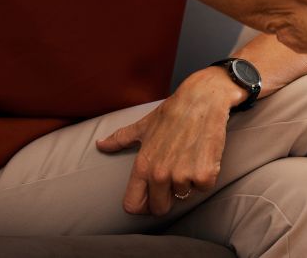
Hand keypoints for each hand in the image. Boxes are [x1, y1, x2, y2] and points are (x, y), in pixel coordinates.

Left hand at [96, 67, 239, 214]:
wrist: (203, 98)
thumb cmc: (173, 111)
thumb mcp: (143, 126)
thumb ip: (120, 139)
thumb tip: (100, 144)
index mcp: (142, 166)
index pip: (133, 205)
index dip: (143, 204)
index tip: (152, 196)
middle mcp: (160, 175)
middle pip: (160, 208)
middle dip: (169, 197)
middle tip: (176, 175)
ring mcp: (182, 176)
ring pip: (186, 194)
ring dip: (190, 180)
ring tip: (191, 156)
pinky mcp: (204, 174)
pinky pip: (205, 187)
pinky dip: (207, 175)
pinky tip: (205, 155)